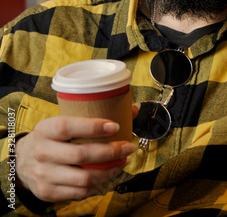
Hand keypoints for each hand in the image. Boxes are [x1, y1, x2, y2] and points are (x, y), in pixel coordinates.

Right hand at [15, 115, 136, 202]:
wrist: (21, 162)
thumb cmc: (50, 138)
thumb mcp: (60, 121)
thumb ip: (90, 115)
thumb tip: (129, 109)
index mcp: (45, 129)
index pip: (69, 126)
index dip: (93, 127)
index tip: (115, 126)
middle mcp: (42, 152)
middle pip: (81, 154)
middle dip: (110, 152)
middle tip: (127, 147)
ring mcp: (44, 174)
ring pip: (84, 177)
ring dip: (108, 171)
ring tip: (121, 162)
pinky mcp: (48, 192)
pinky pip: (79, 191)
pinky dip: (97, 184)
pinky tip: (106, 175)